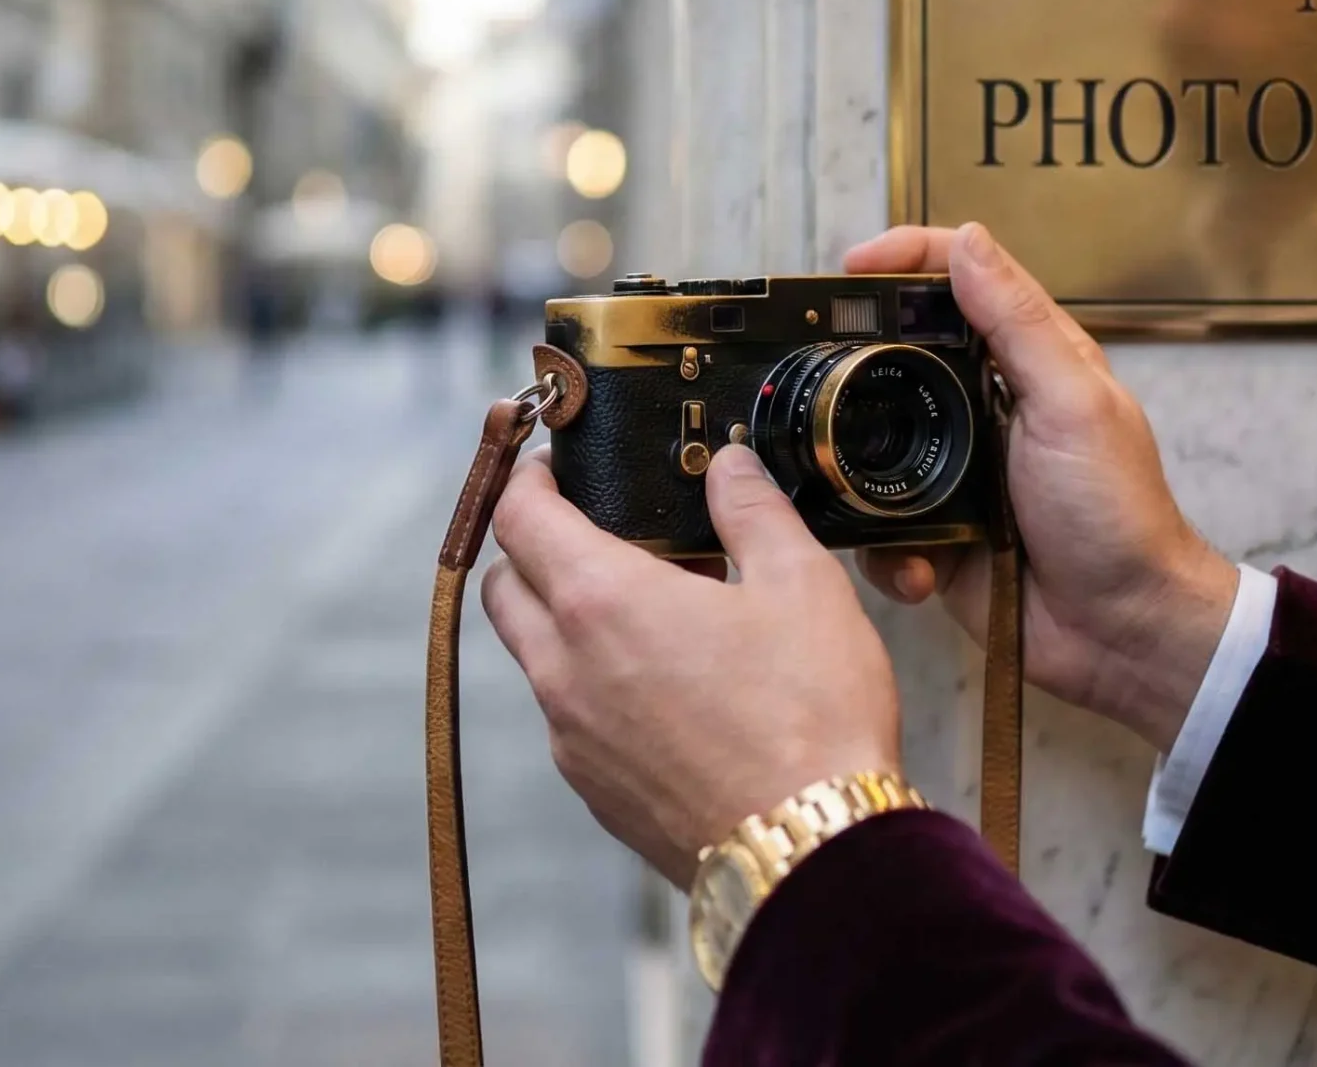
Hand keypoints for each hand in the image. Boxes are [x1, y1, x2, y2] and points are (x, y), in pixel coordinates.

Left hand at [484, 444, 900, 880]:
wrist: (811, 852)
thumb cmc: (812, 714)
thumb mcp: (802, 585)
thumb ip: (754, 511)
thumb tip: (730, 465)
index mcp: (601, 602)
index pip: (517, 517)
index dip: (525, 480)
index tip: (553, 466)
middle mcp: (565, 670)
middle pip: (504, 586)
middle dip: (532, 547)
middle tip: (595, 529)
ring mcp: (573, 739)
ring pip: (534, 657)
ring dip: (565, 620)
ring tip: (647, 609)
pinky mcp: (595, 791)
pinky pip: (569, 718)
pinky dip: (593, 684)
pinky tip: (666, 685)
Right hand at [847, 223, 1238, 749]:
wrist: (1123, 632)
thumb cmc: (1118, 514)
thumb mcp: (1073, 405)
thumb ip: (1018, 324)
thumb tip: (966, 240)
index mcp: (1024, 360)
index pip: (957, 282)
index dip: (902, 261)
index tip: (850, 266)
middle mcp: (982, 406)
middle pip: (897, 355)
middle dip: (853, 364)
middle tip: (814, 370)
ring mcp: (952, 469)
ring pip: (871, 444)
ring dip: (861, 472)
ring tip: (865, 494)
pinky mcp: (933, 532)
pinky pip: (877, 526)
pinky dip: (886, 550)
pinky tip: (918, 570)